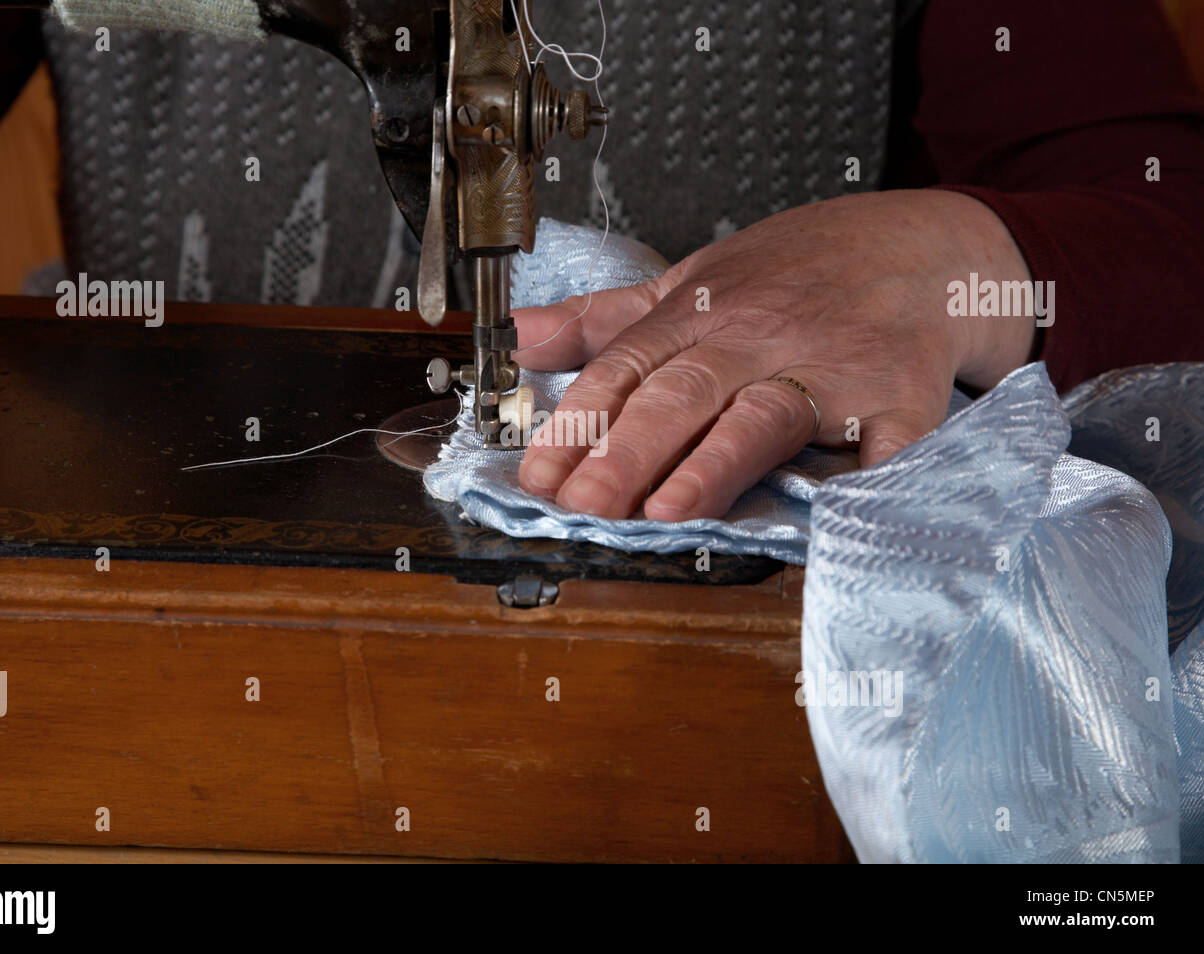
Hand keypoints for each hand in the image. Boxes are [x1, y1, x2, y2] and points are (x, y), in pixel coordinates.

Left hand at [513, 189, 1036, 520]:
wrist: (923, 245)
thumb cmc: (799, 273)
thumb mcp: (694, 281)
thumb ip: (606, 319)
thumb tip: (520, 336)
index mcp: (702, 313)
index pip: (626, 368)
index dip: (578, 423)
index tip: (537, 477)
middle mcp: (759, 337)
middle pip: (683, 393)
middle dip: (627, 450)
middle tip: (581, 504)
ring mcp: (832, 365)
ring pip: (763, 414)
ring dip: (716, 463)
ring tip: (666, 510)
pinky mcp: (900, 393)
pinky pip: (887, 438)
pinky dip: (869, 474)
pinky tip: (836, 513)